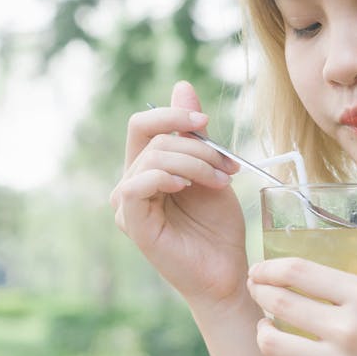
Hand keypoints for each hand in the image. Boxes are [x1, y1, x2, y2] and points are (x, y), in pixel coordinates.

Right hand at [110, 80, 247, 308]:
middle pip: (152, 137)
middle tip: (227, 165)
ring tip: (221, 182)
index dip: (173, 115)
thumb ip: (194, 132)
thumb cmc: (218, 225)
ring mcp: (128, 204)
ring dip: (195, 163)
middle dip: (196, 145)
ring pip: (153, 158)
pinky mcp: (131, 224)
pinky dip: (163, 178)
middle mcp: (132, 183)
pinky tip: (186, 187)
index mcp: (147, 167)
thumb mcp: (212, 168)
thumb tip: (182, 86)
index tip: (206, 121)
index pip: (144, 124)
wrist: (227, 269)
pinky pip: (134, 186)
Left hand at [247, 258, 356, 355]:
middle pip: (278, 303)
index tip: (260, 270)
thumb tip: (355, 261)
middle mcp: (347, 329)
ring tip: (265, 330)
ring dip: (262, 332)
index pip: (298, 272)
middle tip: (256, 292)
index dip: (269, 268)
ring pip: (272, 344)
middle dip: (259, 293)